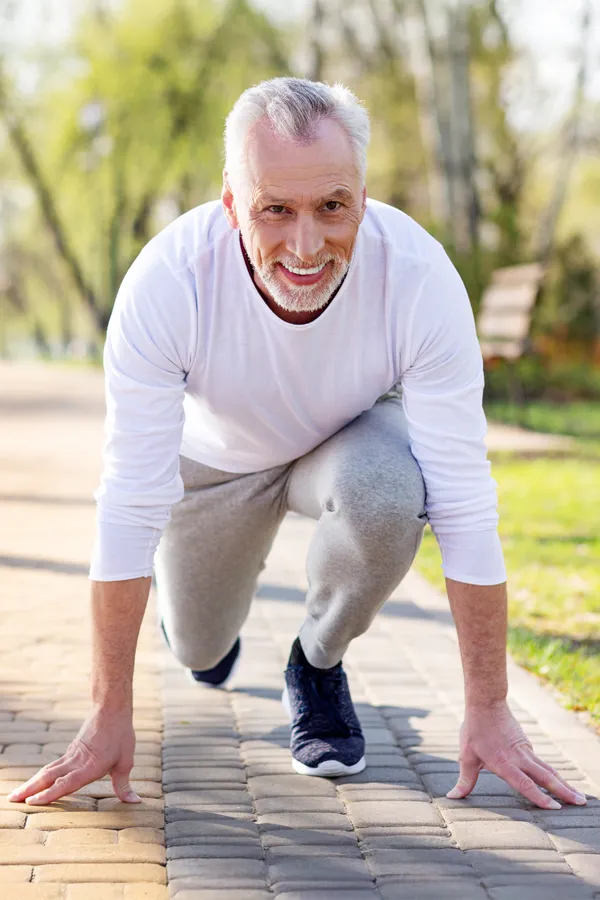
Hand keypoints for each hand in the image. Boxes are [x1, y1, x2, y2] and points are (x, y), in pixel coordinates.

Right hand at [7, 705, 140, 805]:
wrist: (111, 708)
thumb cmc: (121, 735)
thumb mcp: (126, 761)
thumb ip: (124, 785)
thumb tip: (135, 802)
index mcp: (89, 767)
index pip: (66, 784)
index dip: (49, 794)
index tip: (32, 802)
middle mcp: (76, 762)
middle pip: (49, 777)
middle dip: (30, 790)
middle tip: (12, 800)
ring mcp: (71, 755)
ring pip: (48, 771)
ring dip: (31, 783)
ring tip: (16, 794)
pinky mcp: (71, 750)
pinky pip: (53, 765)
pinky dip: (42, 775)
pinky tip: (36, 781)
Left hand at [447, 701, 587, 808]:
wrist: (486, 703)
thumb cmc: (474, 730)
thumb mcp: (466, 756)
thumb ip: (464, 780)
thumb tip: (452, 797)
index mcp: (504, 763)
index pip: (525, 783)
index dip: (540, 797)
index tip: (556, 808)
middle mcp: (519, 757)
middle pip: (545, 777)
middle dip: (564, 791)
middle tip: (581, 803)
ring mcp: (525, 750)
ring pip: (548, 769)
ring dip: (563, 783)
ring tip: (578, 796)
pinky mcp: (526, 744)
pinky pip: (541, 762)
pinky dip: (552, 773)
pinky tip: (558, 781)